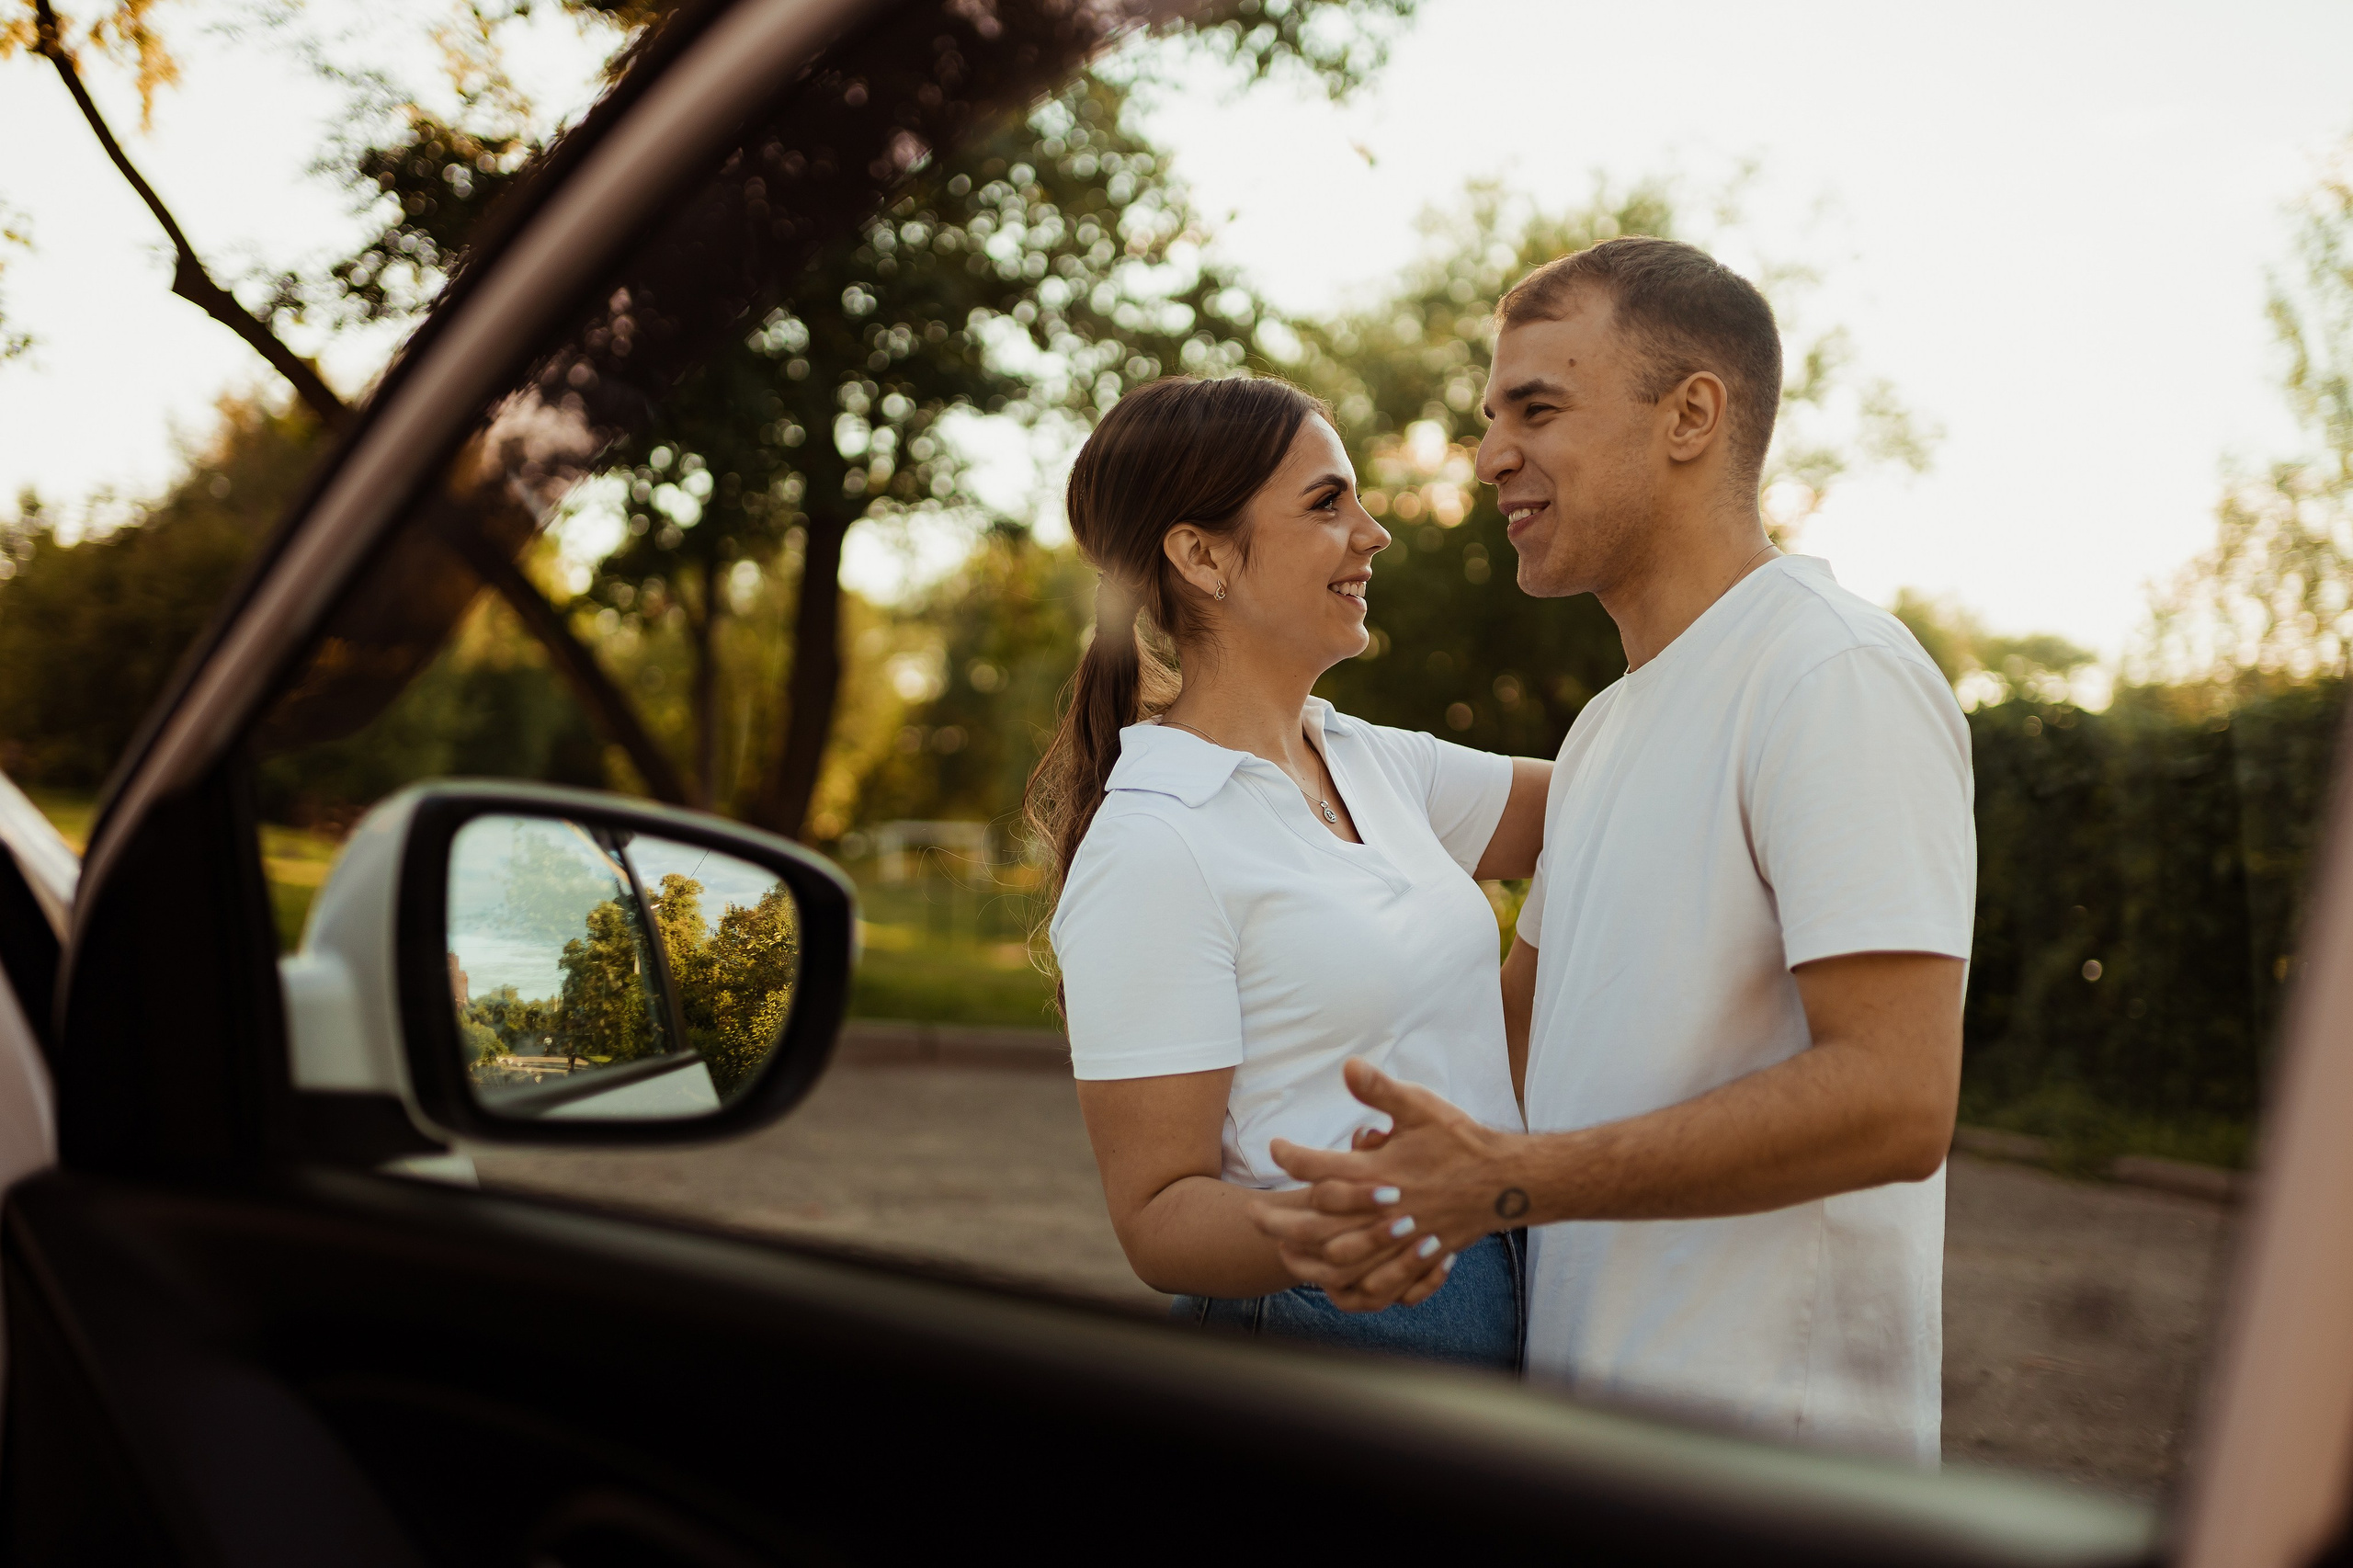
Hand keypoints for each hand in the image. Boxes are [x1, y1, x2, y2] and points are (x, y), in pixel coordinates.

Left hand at [1267, 1058, 1523, 1309]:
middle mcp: (1384, 1211)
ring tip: (1282, 1247)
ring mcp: (1399, 1240)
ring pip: (1341, 1260)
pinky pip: (1374, 1284)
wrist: (1506, 1182)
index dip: (1290, 1156)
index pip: (1320, 1168)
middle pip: (1318, 1223)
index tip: (1275, 1147)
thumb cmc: (1460, 1141)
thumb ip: (1381, 1089)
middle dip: (1280, 1220)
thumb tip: (1348, 1065)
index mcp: (1381, 1172)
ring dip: (1306, 1256)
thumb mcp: (1422, 1106)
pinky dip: (1348, 1288)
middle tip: (1251, 1212)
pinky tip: (1328, 1283)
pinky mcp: (1414, 1259)